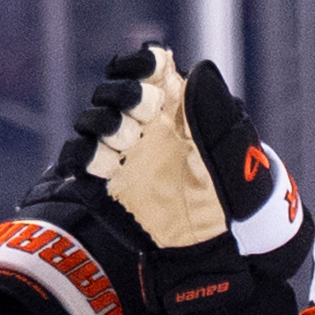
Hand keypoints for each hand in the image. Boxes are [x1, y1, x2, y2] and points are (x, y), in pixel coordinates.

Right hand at [66, 47, 312, 314]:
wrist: (216, 250)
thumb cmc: (233, 200)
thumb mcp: (236, 157)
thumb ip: (218, 113)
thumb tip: (200, 68)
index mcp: (176, 107)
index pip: (145, 68)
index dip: (138, 64)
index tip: (145, 70)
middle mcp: (145, 124)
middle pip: (114, 91)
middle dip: (120, 96)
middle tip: (138, 115)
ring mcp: (123, 152)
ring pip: (93, 121)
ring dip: (101, 124)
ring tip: (121, 144)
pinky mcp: (103, 182)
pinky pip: (78, 158)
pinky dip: (80, 155)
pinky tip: (100, 165)